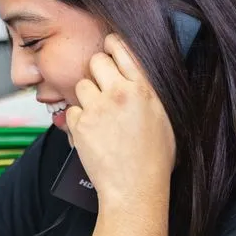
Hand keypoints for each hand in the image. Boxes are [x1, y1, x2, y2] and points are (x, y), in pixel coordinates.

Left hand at [66, 34, 174, 209]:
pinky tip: (92, 131)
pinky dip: (78, 118)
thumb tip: (139, 75)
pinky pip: (71, 109)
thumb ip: (150, 92)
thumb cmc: (154, 160)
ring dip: (87, 96)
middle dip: (98, 71)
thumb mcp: (164, 118)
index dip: (112, 46)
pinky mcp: (79, 125)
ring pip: (82, 84)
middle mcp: (119, 93)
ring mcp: (97, 109)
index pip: (121, 48)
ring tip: (99, 114)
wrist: (135, 189)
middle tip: (104, 87)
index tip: (110, 49)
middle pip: (96, 61)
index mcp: (143, 88)